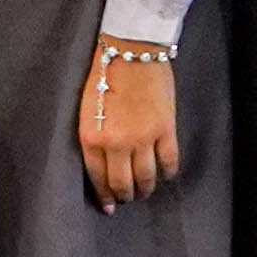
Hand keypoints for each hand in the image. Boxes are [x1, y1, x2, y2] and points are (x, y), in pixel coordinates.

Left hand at [76, 36, 181, 205]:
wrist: (132, 49)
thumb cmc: (105, 74)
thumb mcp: (87, 109)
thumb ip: (94, 136)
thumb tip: (104, 160)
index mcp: (92, 137)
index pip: (98, 177)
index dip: (105, 196)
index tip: (109, 206)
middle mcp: (116, 143)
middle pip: (122, 183)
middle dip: (125, 196)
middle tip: (128, 199)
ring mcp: (143, 138)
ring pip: (146, 177)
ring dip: (145, 189)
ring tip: (145, 190)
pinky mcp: (165, 130)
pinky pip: (169, 162)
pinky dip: (167, 173)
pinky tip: (166, 175)